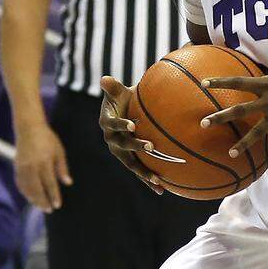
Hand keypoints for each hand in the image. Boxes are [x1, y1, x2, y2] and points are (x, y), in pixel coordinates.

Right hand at [13, 122, 72, 212]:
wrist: (29, 128)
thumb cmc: (47, 139)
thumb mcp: (59, 151)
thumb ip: (63, 168)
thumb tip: (68, 183)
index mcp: (44, 162)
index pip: (50, 184)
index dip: (54, 195)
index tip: (57, 205)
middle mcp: (32, 167)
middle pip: (37, 189)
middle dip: (43, 201)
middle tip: (49, 210)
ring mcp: (22, 168)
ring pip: (27, 189)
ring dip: (33, 199)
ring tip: (40, 206)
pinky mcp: (16, 167)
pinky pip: (20, 184)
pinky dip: (25, 192)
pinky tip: (30, 197)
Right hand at [99, 76, 163, 193]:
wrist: (122, 113)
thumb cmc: (121, 99)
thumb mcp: (117, 92)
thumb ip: (111, 87)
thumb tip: (104, 79)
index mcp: (107, 122)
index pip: (113, 124)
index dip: (121, 124)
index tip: (132, 125)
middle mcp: (111, 140)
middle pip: (123, 146)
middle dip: (136, 147)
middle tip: (150, 147)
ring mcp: (120, 152)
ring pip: (131, 164)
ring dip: (144, 173)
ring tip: (158, 181)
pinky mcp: (129, 160)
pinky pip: (139, 171)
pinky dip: (148, 180)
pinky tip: (162, 189)